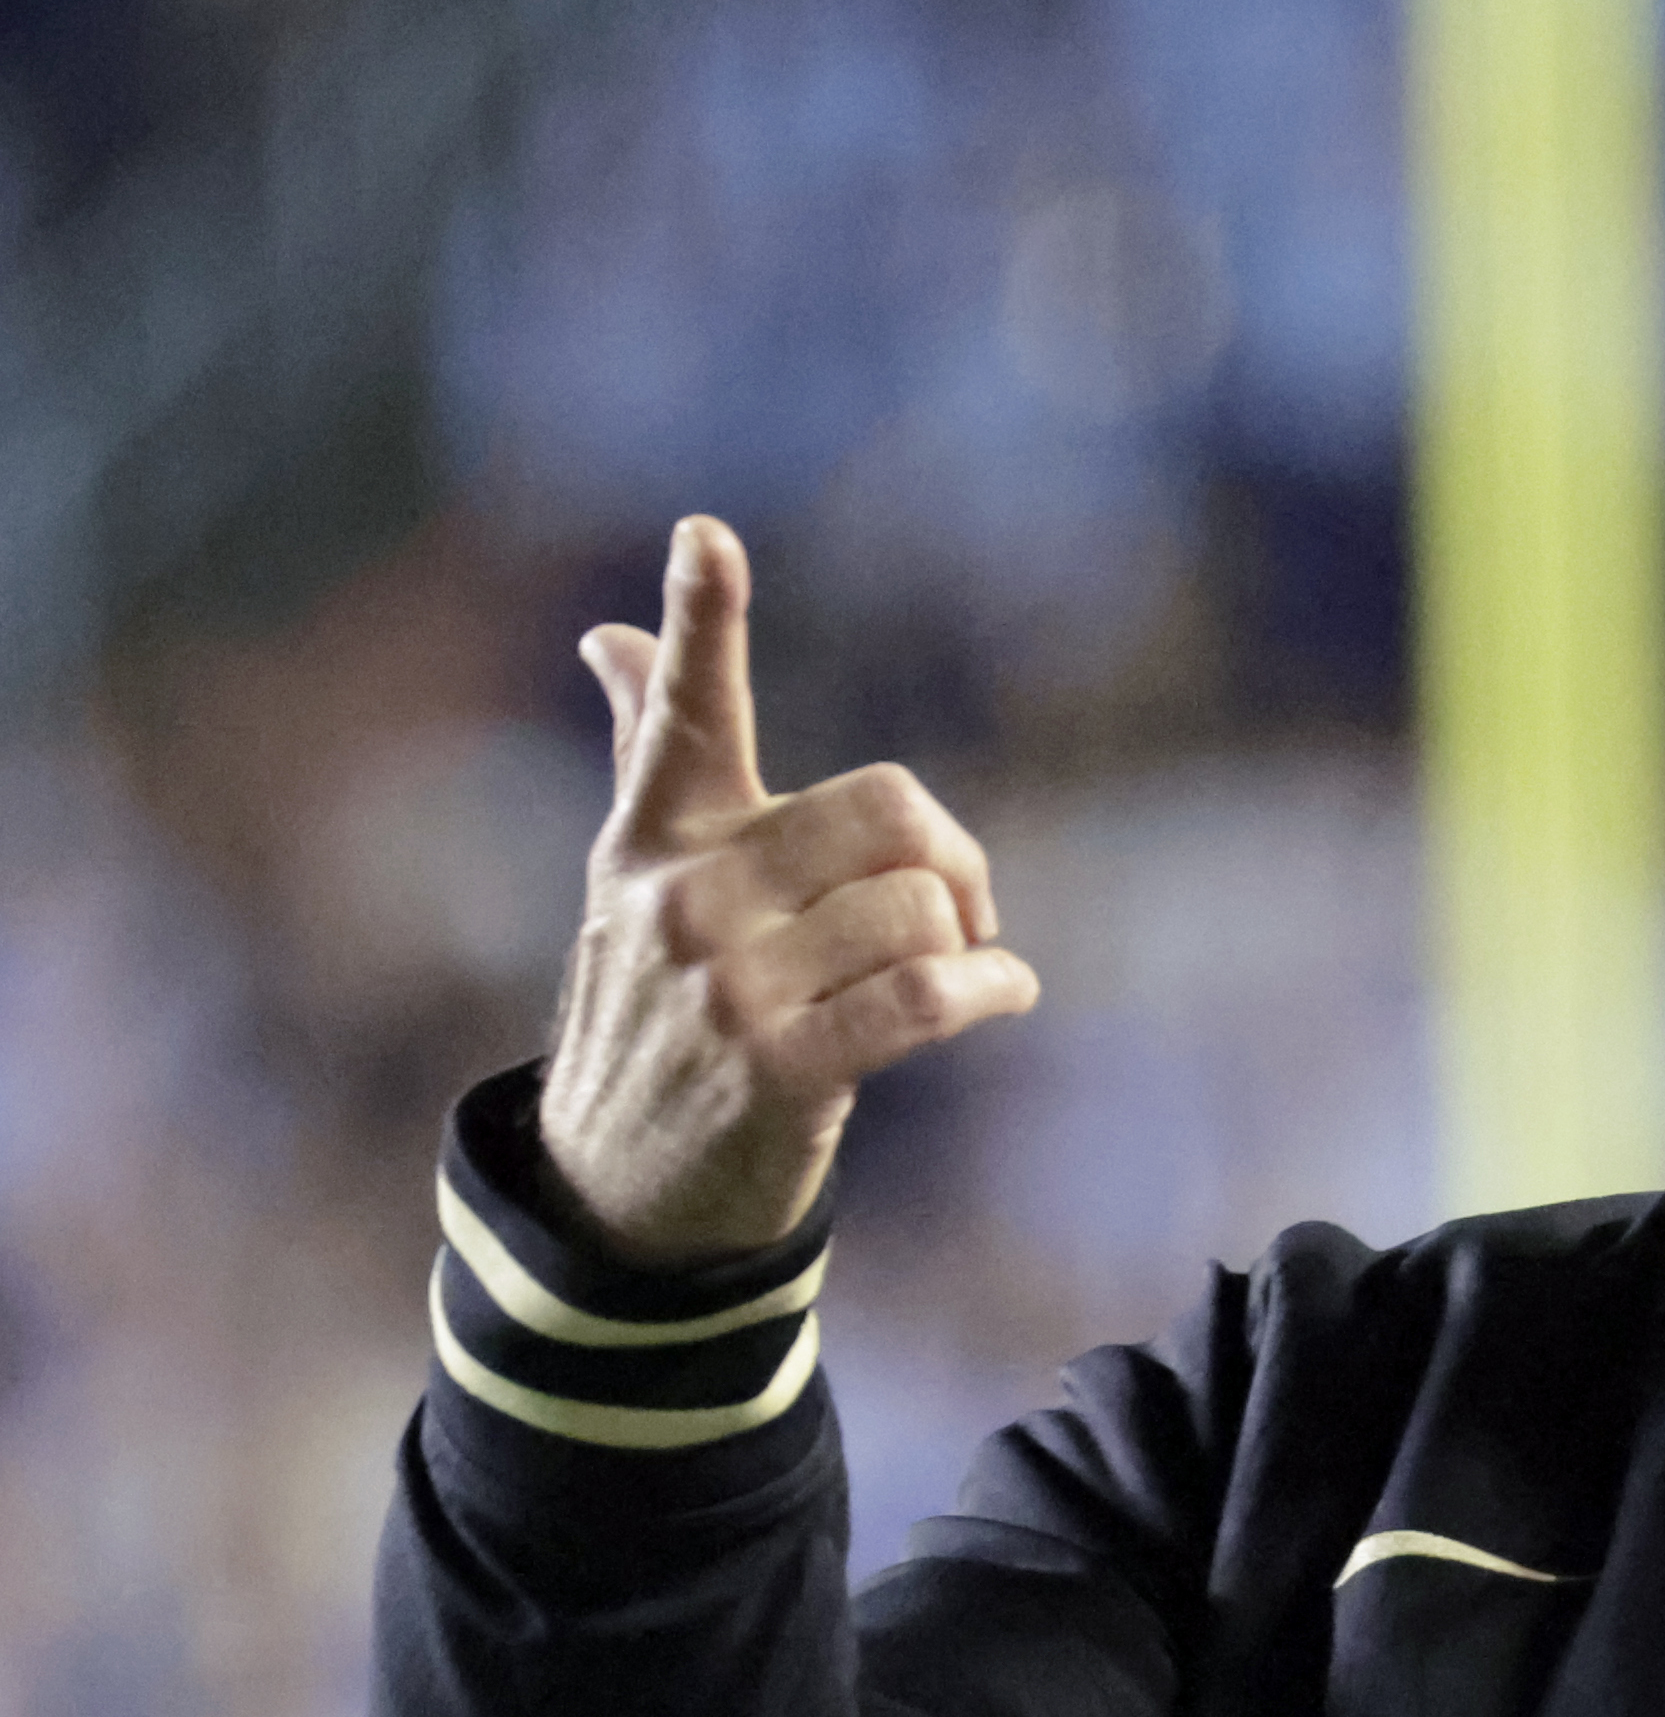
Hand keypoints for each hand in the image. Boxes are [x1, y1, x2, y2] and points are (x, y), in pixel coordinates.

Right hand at [537, 517, 1039, 1265]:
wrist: (617, 1185)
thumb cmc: (654, 1009)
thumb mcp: (637, 881)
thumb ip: (647, 752)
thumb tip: (612, 635)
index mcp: (658, 835)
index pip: (686, 714)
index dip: (703, 618)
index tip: (707, 530)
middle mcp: (686, 896)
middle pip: (889, 811)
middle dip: (951, 856)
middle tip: (955, 905)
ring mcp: (729, 985)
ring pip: (918, 909)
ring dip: (970, 940)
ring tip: (958, 968)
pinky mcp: (781, 1068)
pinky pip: (926, 997)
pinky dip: (989, 990)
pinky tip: (1000, 995)